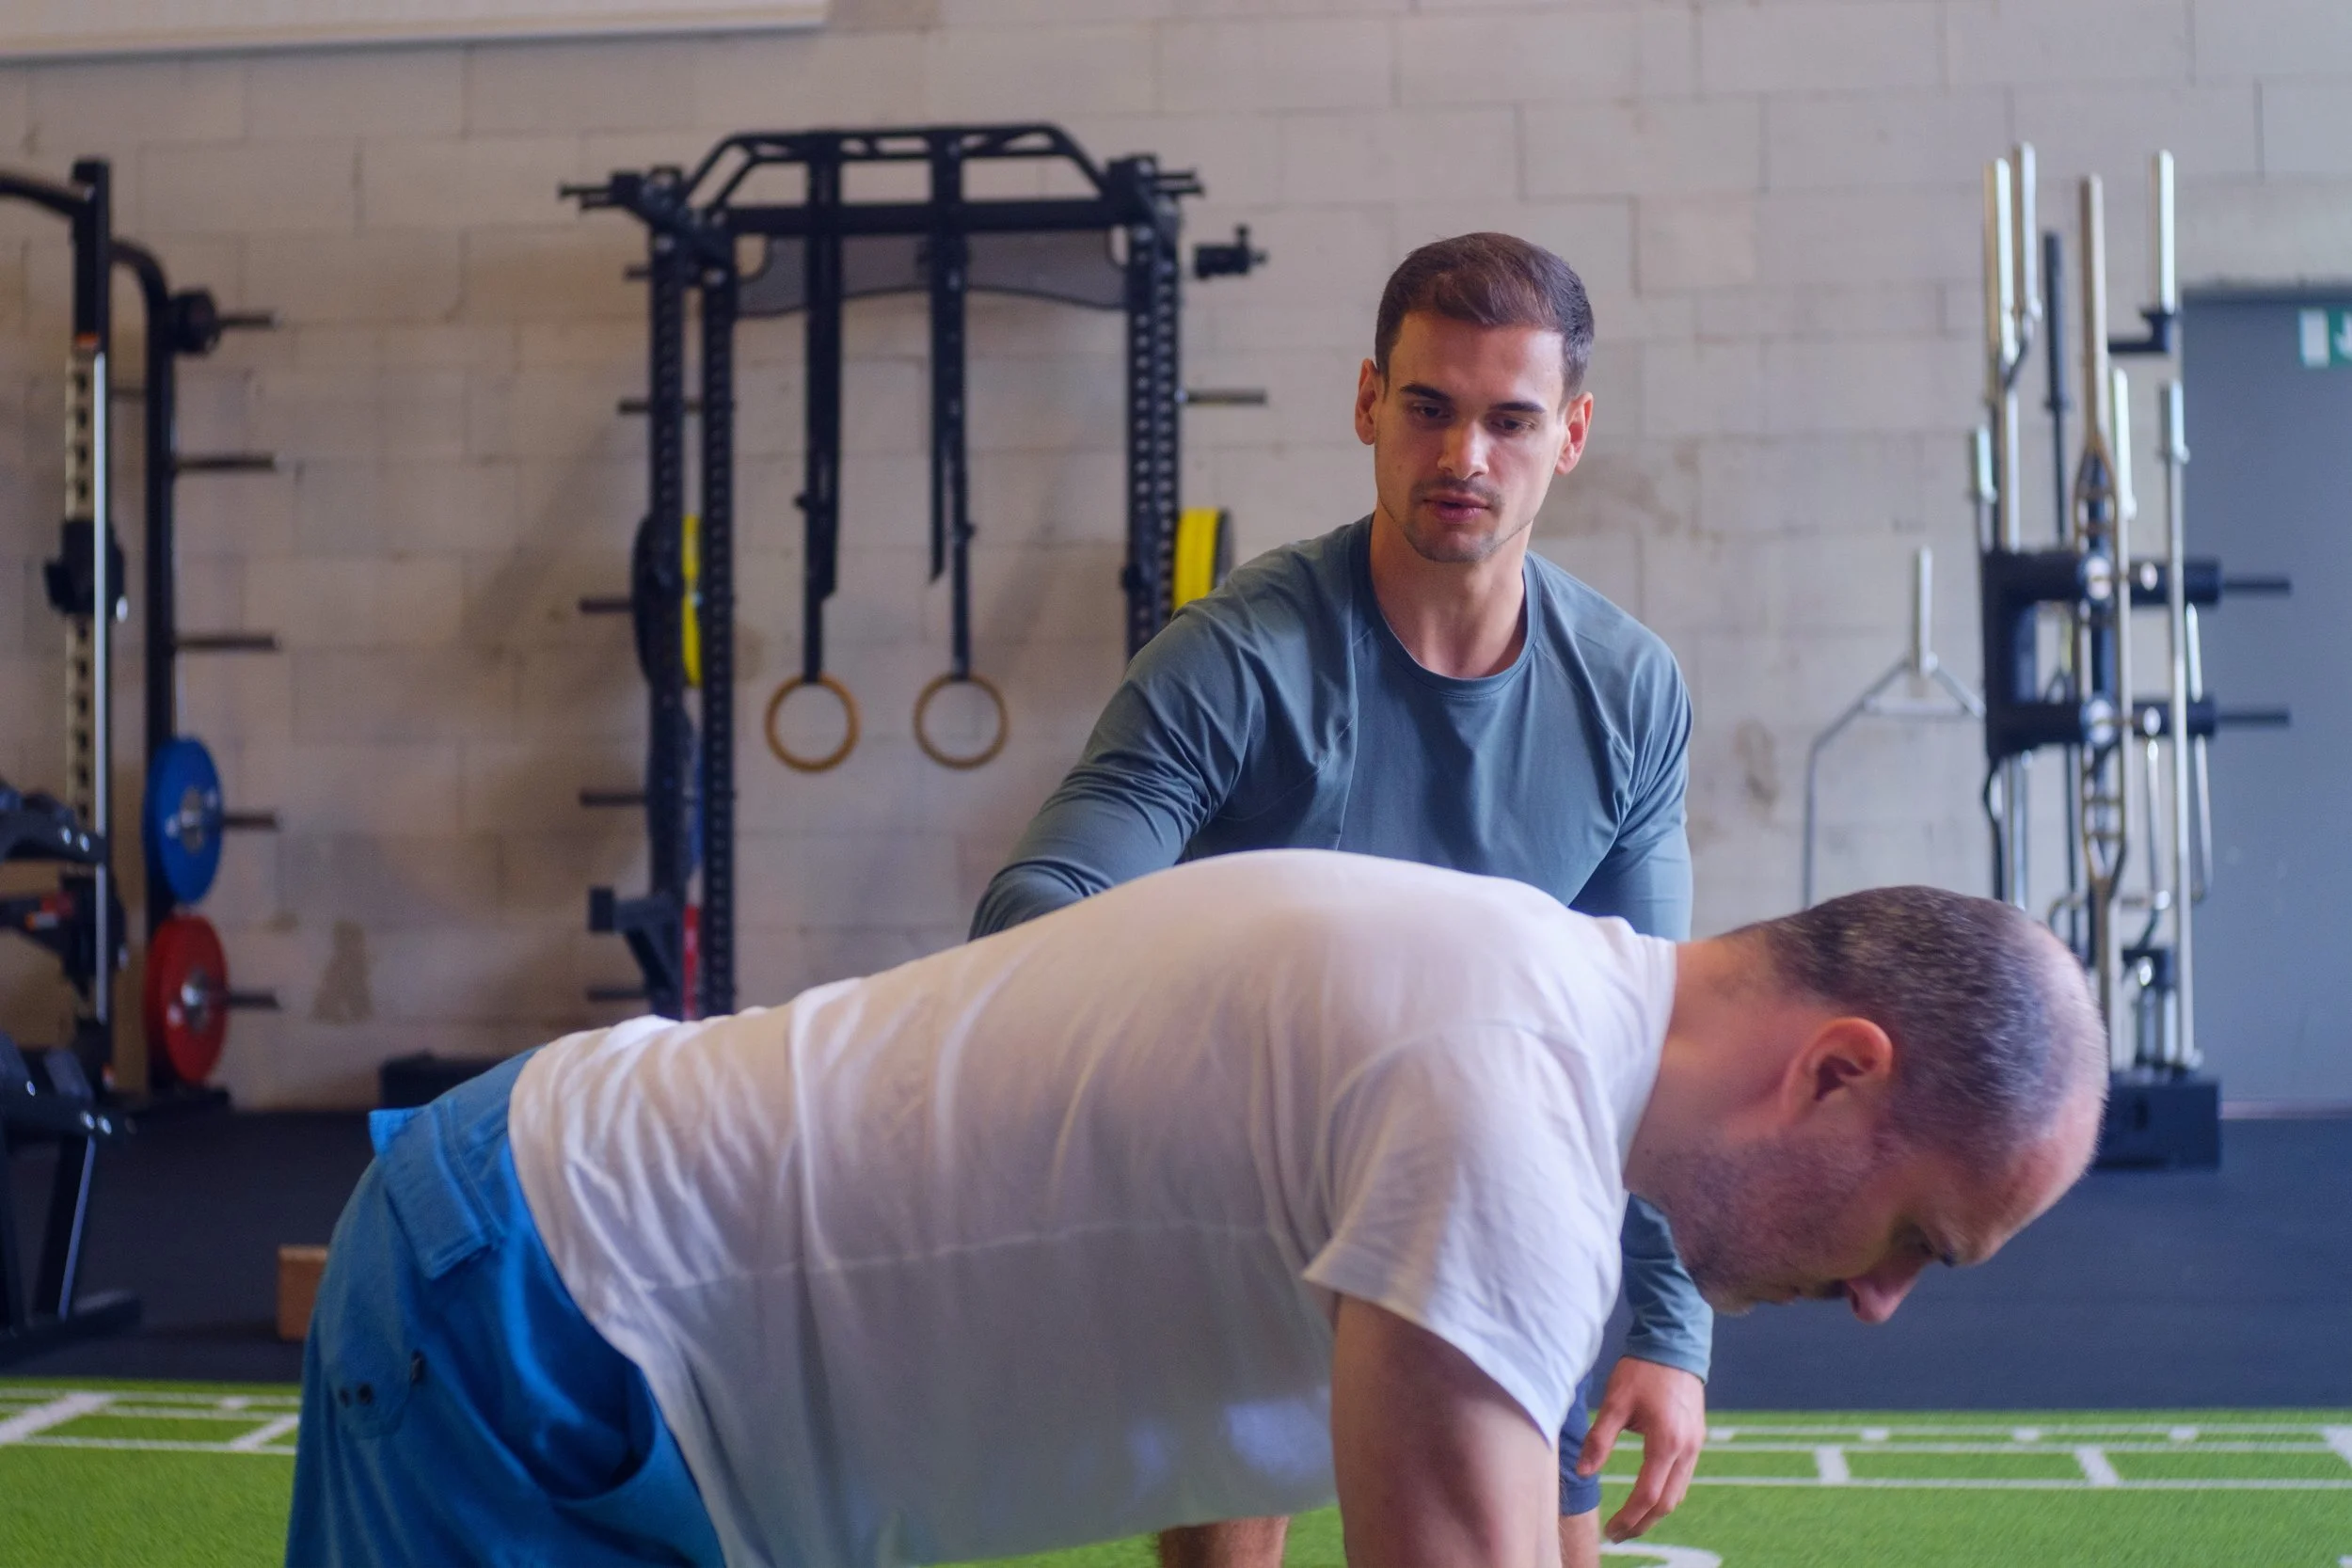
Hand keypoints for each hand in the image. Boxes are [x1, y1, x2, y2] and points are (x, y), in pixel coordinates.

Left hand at [1575, 1357, 1704, 1542]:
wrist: (1674, 1344)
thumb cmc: (1641, 1370)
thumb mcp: (1615, 1402)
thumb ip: (1600, 1439)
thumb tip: (1583, 1472)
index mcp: (1666, 1442)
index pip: (1648, 1495)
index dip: (1629, 1517)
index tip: (1611, 1531)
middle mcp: (1687, 1449)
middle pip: (1668, 1502)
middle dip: (1644, 1523)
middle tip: (1619, 1534)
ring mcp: (1696, 1444)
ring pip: (1679, 1492)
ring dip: (1656, 1511)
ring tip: (1632, 1521)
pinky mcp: (1696, 1438)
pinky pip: (1684, 1477)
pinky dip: (1667, 1493)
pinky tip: (1649, 1495)